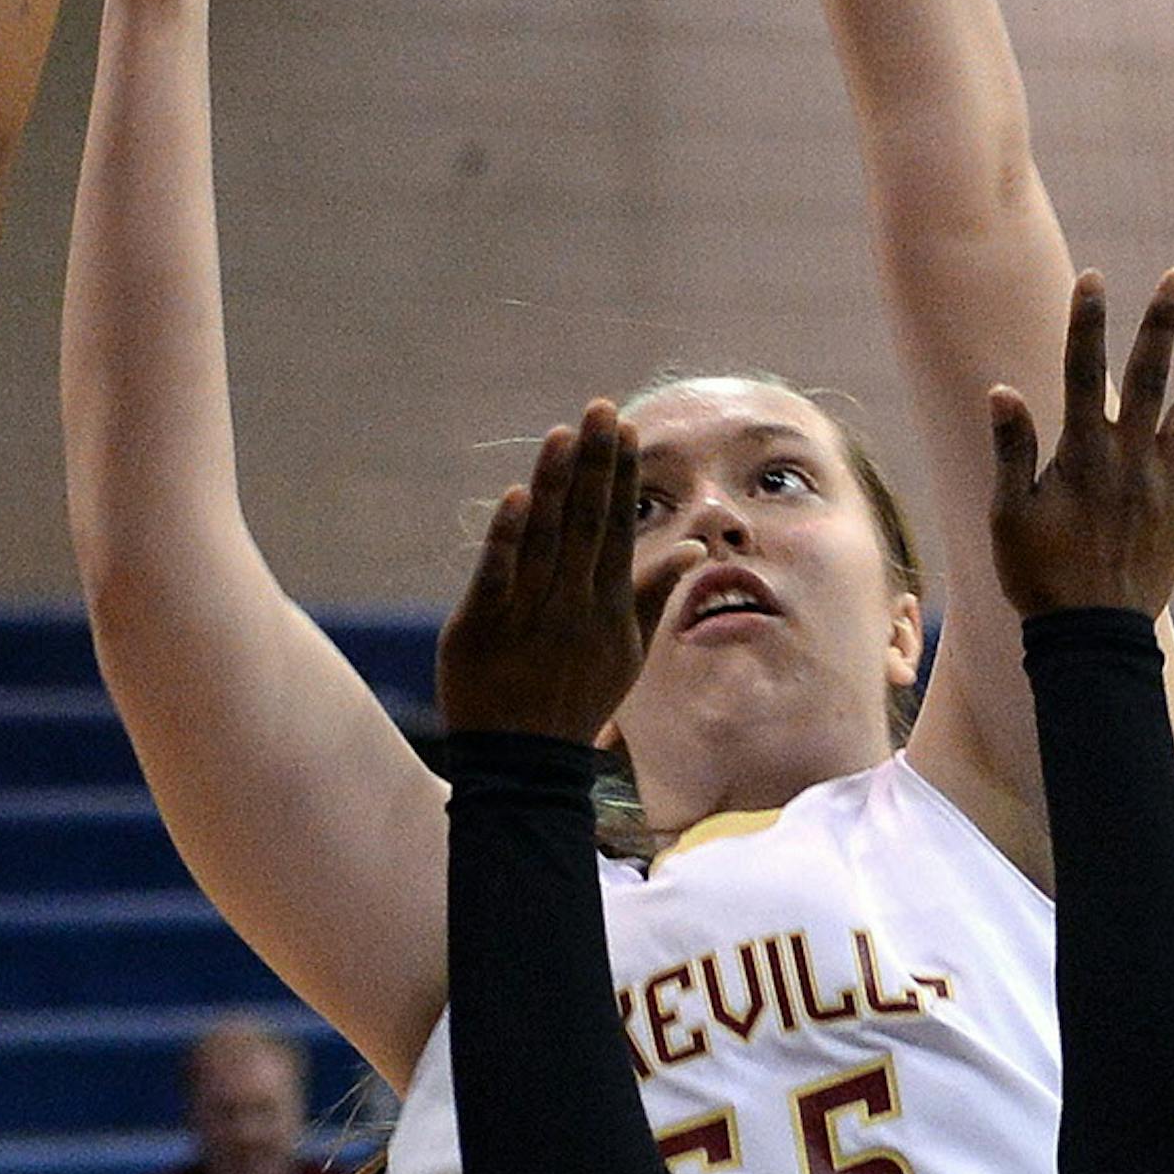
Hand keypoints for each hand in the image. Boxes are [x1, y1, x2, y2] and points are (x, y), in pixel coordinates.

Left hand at [437, 402, 643, 745]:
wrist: (525, 766)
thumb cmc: (578, 701)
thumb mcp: (627, 653)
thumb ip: (654, 594)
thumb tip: (691, 548)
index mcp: (608, 607)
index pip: (617, 529)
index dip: (621, 478)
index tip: (625, 429)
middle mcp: (574, 606)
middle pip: (586, 524)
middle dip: (595, 464)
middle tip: (600, 408)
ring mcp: (528, 616)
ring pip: (545, 541)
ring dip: (555, 485)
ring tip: (563, 434)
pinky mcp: (481, 627)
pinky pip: (498, 576)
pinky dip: (507, 536)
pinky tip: (517, 495)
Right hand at [988, 270, 1173, 620]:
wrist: (1088, 637)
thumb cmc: (1037, 576)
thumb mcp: (1008, 513)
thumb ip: (1012, 449)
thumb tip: (1002, 389)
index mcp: (1082, 452)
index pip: (1082, 373)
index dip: (1087, 323)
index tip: (1095, 278)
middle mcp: (1130, 459)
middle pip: (1150, 377)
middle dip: (1162, 323)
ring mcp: (1163, 487)